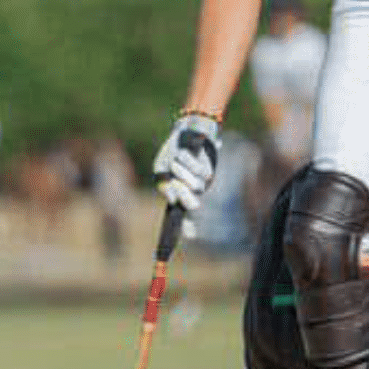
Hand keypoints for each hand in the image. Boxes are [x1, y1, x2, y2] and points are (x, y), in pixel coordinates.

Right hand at [152, 113, 219, 240]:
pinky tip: (186, 154)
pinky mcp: (209, 171)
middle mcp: (191, 192)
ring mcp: (201, 183)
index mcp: (178, 194)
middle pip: (190, 203)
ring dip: (183, 171)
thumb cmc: (171, 152)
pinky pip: (200, 173)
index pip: (183, 215)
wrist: (184, 132)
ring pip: (195, 186)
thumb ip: (163, 185)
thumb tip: (173, 202)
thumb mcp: (160, 168)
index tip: (191, 236)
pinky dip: (190, 162)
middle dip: (183, 193)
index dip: (187, 227)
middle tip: (178, 183)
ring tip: (178, 160)